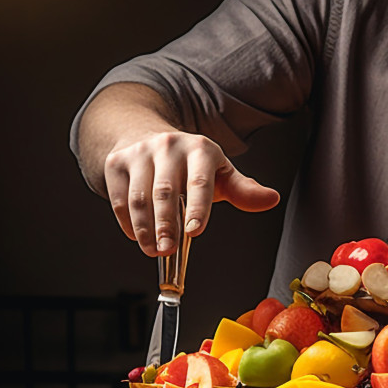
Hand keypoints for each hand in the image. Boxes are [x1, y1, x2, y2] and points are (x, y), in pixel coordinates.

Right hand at [103, 130, 279, 255]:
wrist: (146, 136)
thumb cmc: (190, 164)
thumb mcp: (219, 172)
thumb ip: (243, 190)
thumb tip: (271, 199)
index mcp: (200, 148)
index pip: (199, 181)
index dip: (198, 208)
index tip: (195, 232)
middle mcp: (168, 146)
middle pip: (166, 191)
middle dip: (167, 224)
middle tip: (169, 251)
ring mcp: (139, 153)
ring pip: (139, 197)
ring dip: (145, 229)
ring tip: (154, 250)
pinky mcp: (116, 162)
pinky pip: (119, 198)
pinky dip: (128, 222)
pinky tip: (138, 238)